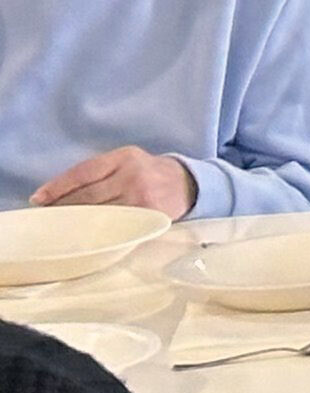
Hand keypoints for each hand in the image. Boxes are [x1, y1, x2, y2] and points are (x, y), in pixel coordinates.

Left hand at [32, 147, 193, 215]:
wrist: (188, 184)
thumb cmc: (148, 173)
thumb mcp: (128, 161)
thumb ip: (99, 172)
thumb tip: (56, 194)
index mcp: (125, 157)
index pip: (84, 172)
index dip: (58, 186)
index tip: (38, 199)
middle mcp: (133, 175)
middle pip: (87, 195)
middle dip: (62, 208)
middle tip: (45, 218)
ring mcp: (141, 198)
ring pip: (98, 213)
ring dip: (76, 222)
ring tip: (60, 228)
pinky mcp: (148, 216)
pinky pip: (115, 226)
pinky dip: (97, 231)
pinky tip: (85, 235)